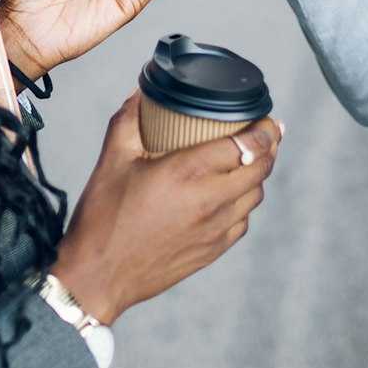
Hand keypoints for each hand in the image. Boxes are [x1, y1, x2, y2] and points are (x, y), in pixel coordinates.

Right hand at [50, 94, 283, 323]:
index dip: (264, 128)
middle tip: (266, 132)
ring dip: (257, 173)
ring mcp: (216, 229)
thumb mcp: (112, 159)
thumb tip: (143, 90)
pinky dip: (244, 202)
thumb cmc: (103, 217)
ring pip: (255, 195)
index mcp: (189, 172)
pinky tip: (230, 194)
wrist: (98, 277)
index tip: (265, 117)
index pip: (248, 144)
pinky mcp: (213, 251)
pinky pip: (243, 220)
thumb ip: (129, 119)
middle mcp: (211, 201)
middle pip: (261, 168)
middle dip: (269, 146)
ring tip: (249, 159)